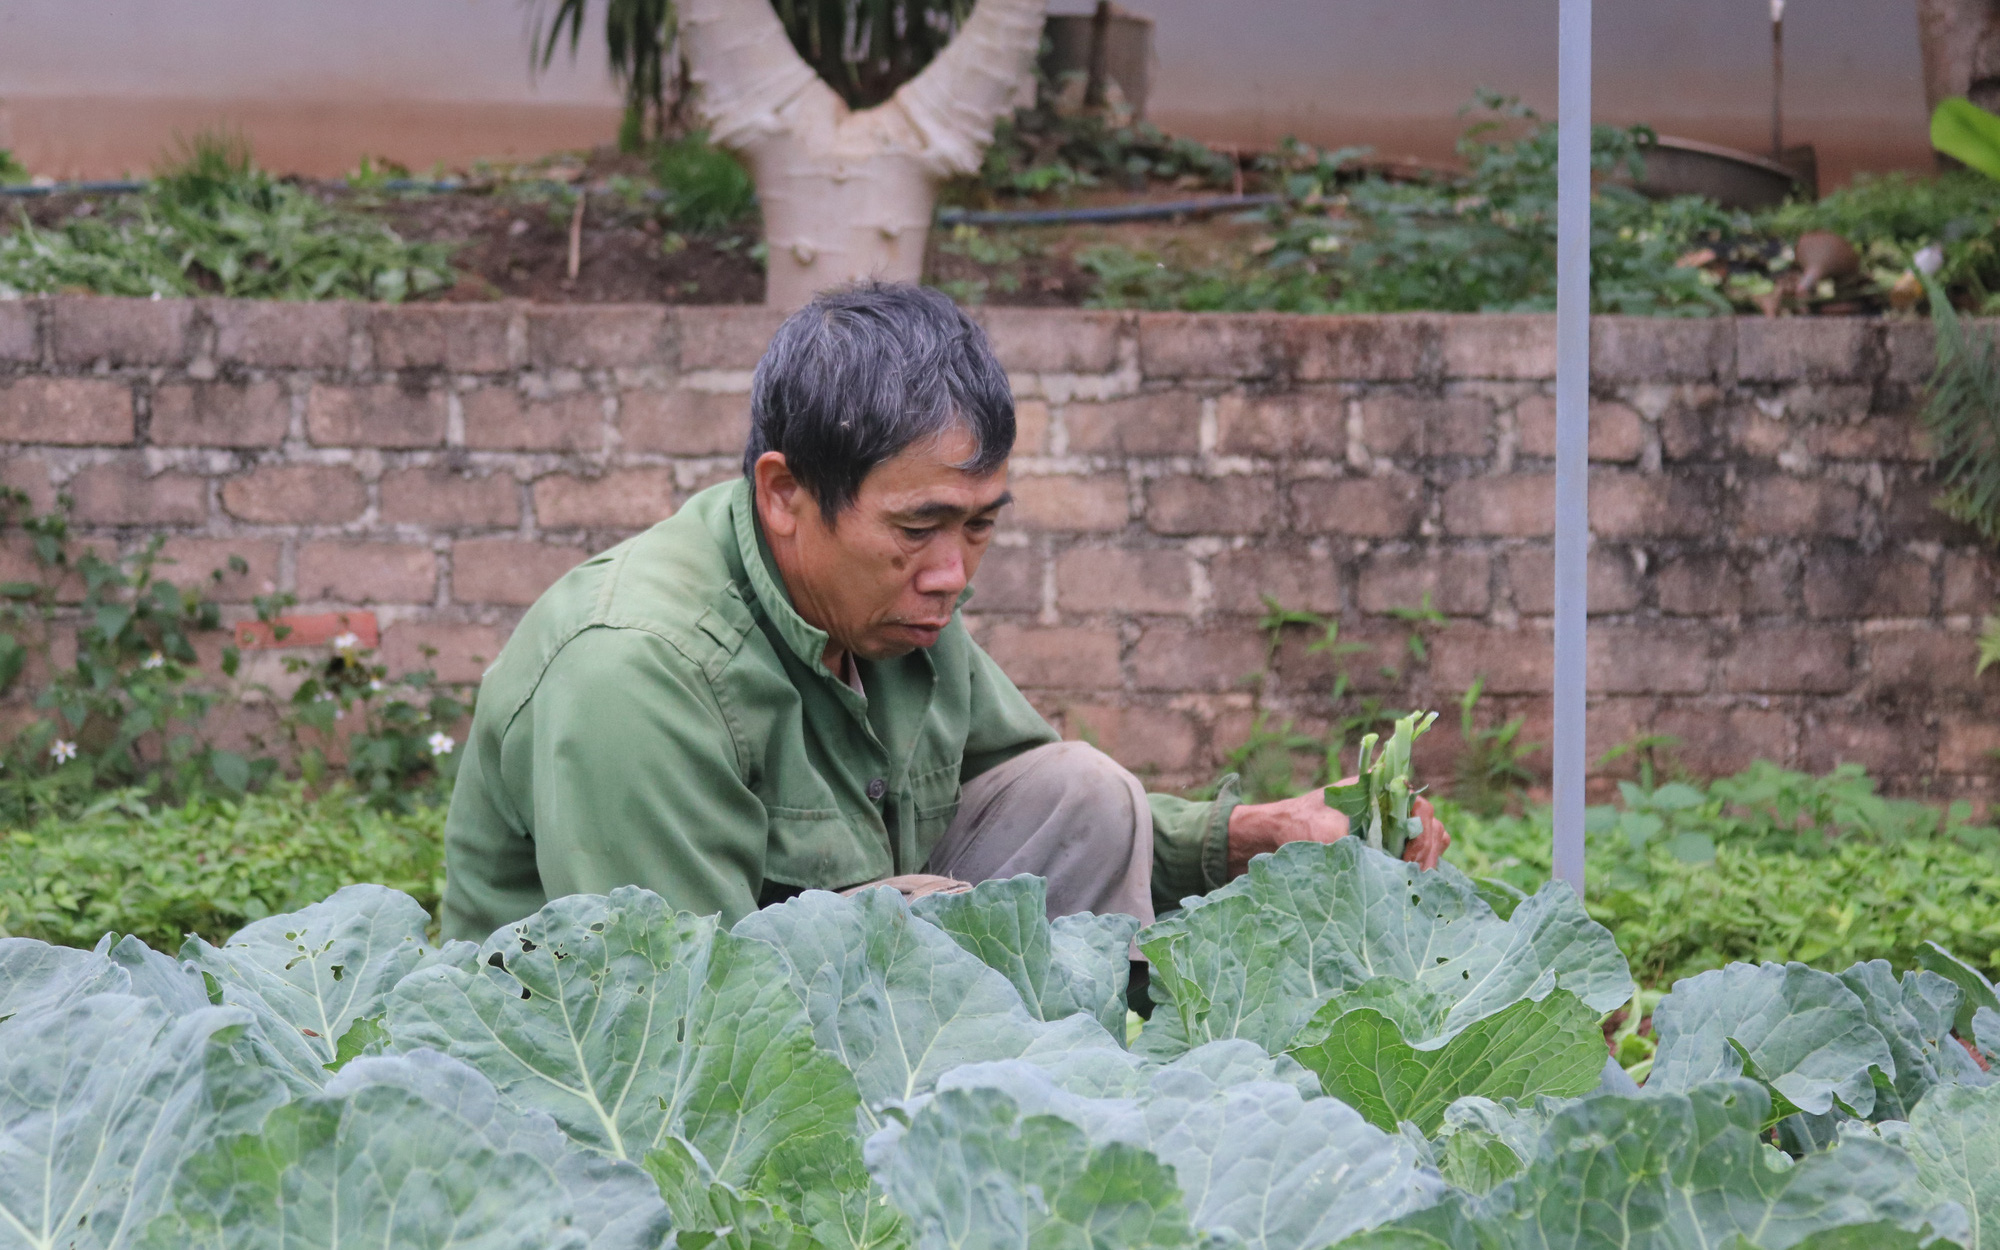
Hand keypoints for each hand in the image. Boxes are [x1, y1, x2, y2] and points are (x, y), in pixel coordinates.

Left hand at [1226, 782, 1451, 876]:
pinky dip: (1416, 870)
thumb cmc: (1298, 828)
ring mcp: (1388, 828)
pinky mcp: (1384, 849)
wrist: (1274, 835)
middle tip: (1417, 879)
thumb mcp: (1325, 836)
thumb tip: (1390, 869)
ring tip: (1413, 884)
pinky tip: (1406, 887)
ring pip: (1428, 843)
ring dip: (1427, 862)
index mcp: (1379, 792)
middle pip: (1431, 827)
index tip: (1411, 861)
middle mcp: (1389, 807)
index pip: (1421, 810)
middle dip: (1429, 853)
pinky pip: (1412, 858)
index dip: (1423, 836)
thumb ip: (1359, 848)